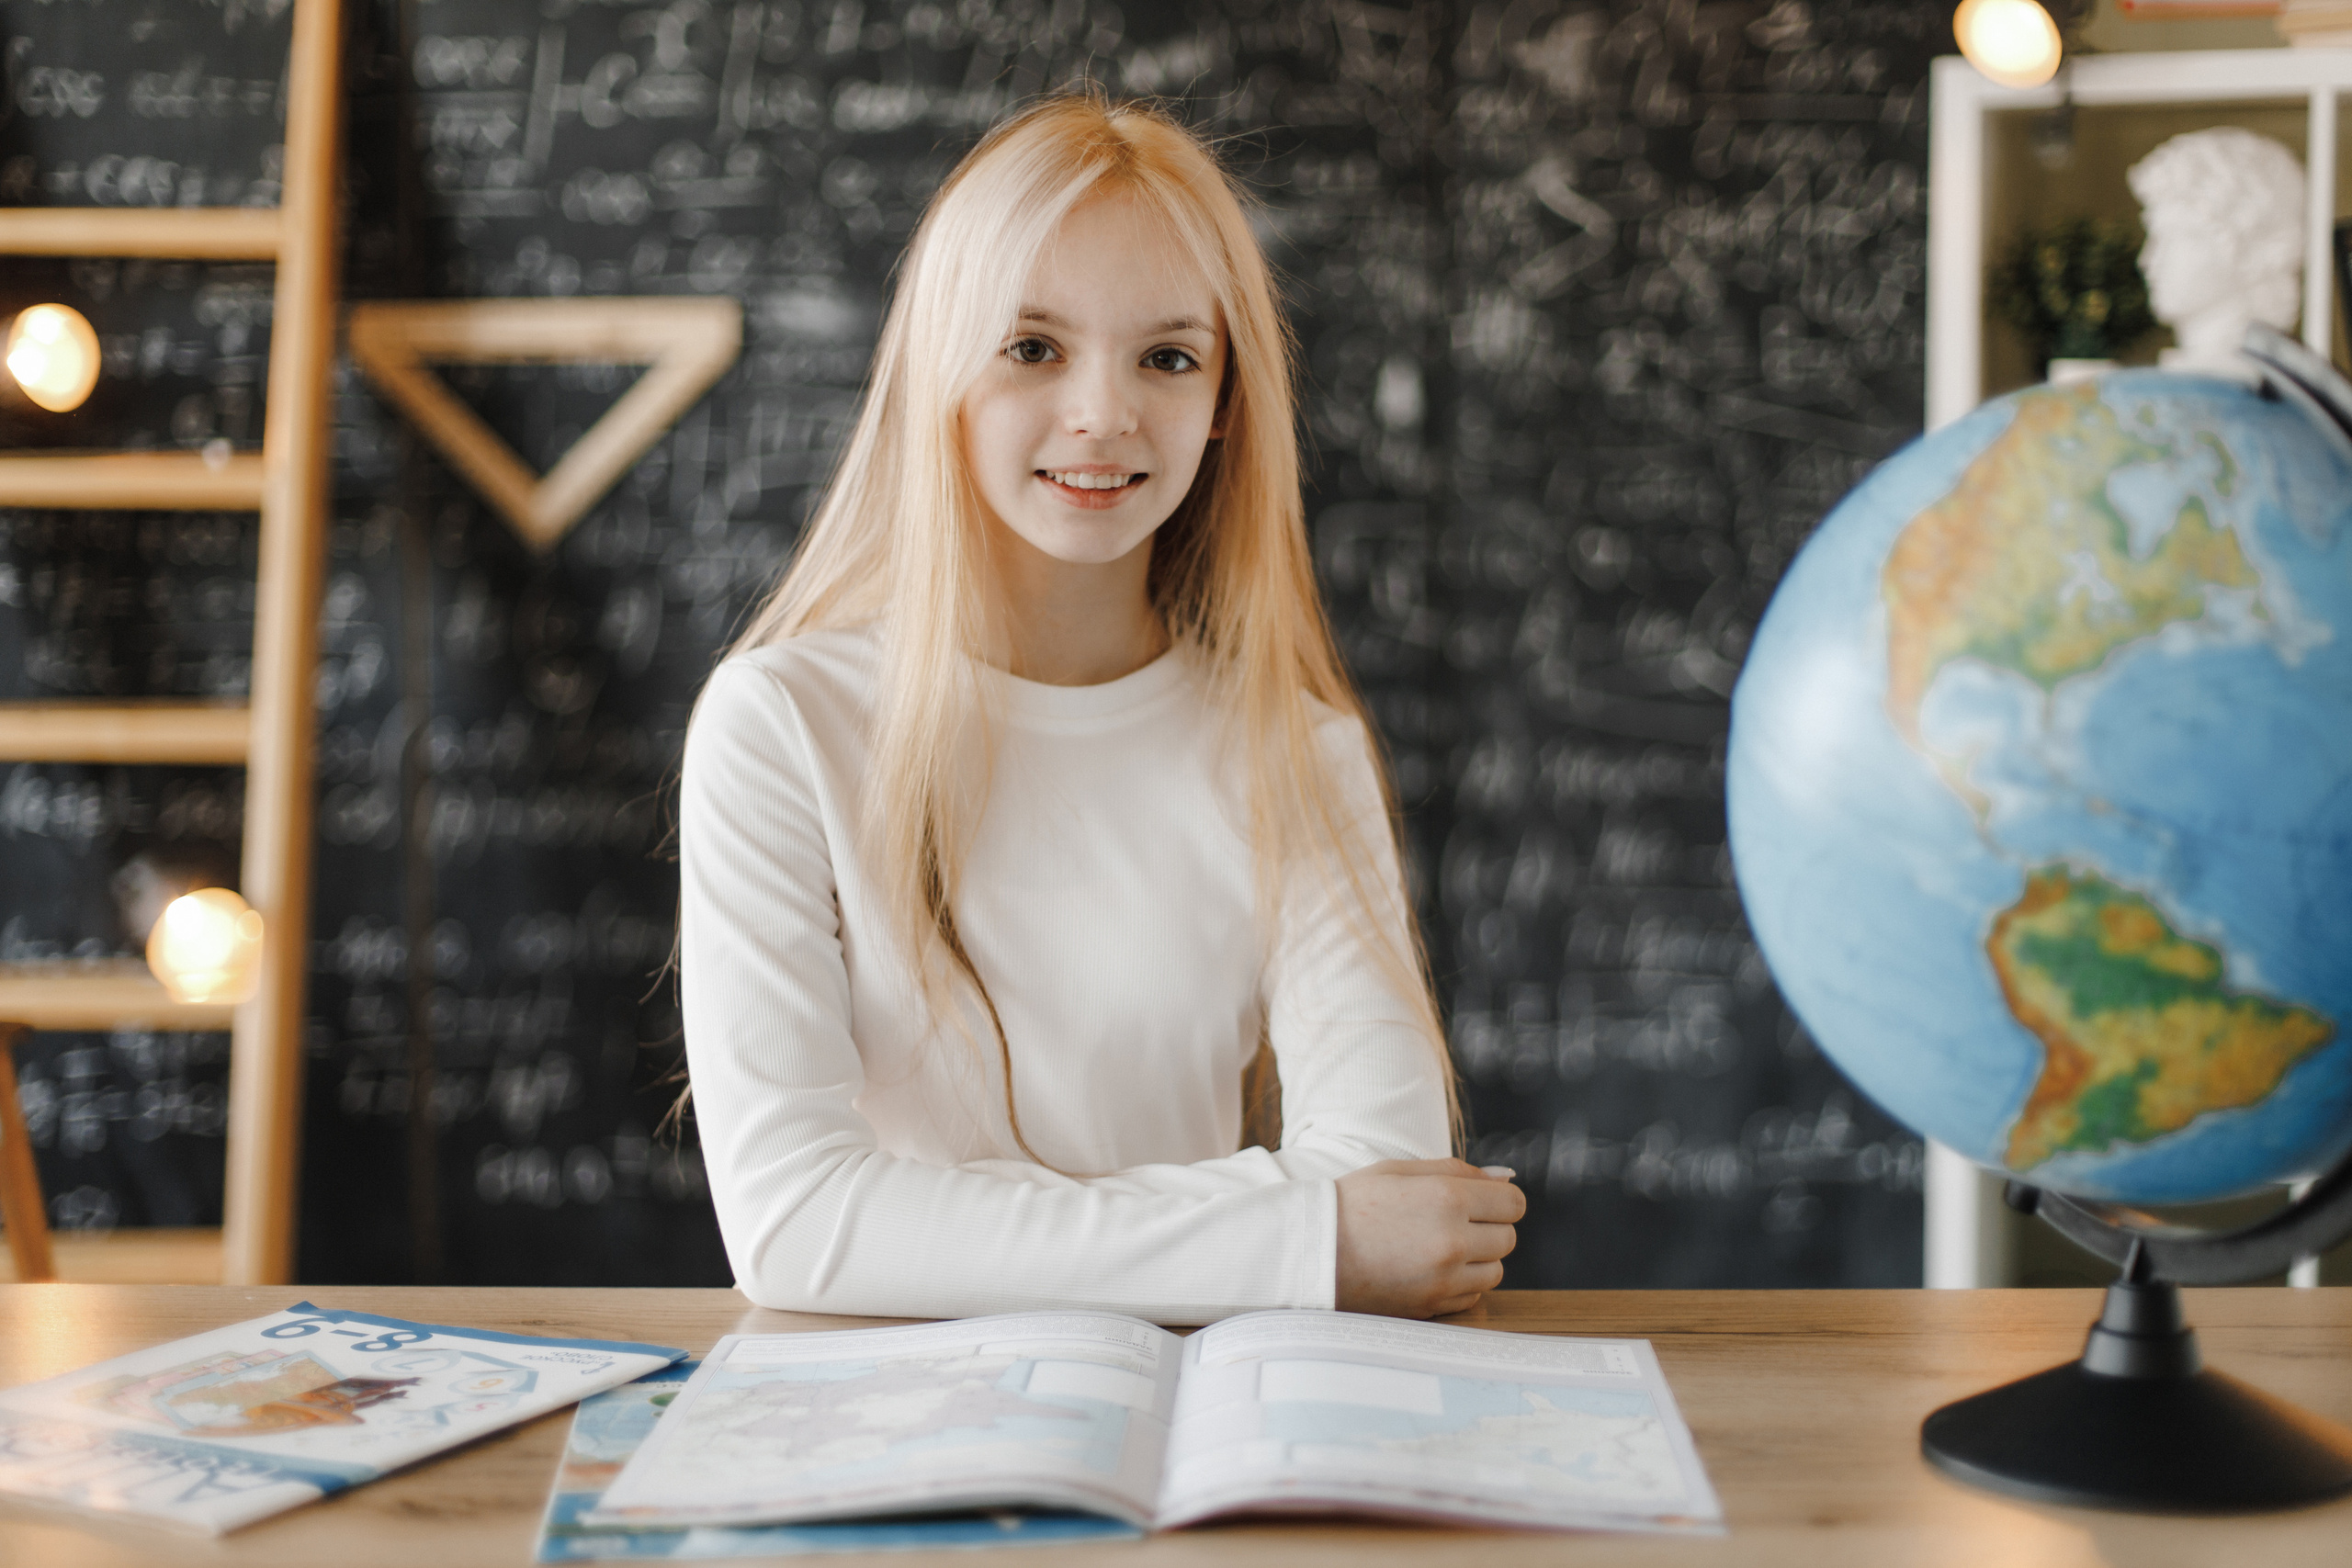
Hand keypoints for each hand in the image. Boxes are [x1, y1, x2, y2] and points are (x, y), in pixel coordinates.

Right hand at [1334, 1159, 1523, 1318]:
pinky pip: (1472, 1296)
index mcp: (1447, 1198)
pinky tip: (1429, 1269)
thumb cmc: (1352, 1204)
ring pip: (1496, 1271)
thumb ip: (1458, 1170)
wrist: (1312, 1252)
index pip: (1514, 1203)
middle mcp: (1453, 1240)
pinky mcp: (1433, 1306)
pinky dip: (1460, 1284)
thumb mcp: (1400, 1171)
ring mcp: (1444, 1278)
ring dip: (1478, 1259)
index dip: (1499, 1199)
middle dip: (1488, 1228)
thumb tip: (1504, 1178)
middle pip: (1508, 1237)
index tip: (1481, 1202)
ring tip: (1440, 1247)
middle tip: (1452, 1222)